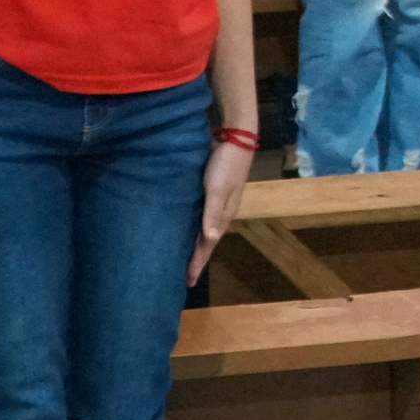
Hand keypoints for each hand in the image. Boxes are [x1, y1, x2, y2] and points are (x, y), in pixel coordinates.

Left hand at [186, 140, 253, 285]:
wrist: (236, 138)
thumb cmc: (226, 164)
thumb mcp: (219, 188)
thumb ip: (213, 212)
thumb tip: (209, 239)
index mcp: (223, 215)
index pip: (208, 245)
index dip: (197, 263)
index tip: (187, 282)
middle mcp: (220, 213)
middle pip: (206, 242)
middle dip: (196, 260)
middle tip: (183, 278)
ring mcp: (215, 202)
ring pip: (202, 230)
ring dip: (194, 245)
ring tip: (182, 259)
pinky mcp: (209, 192)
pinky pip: (199, 217)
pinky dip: (192, 228)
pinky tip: (184, 229)